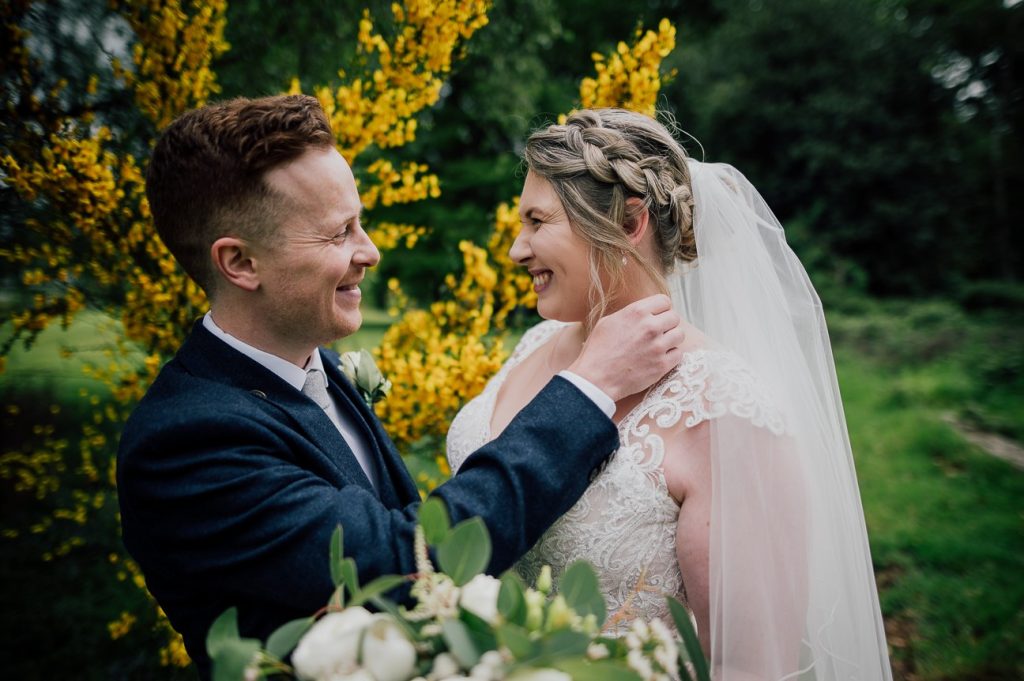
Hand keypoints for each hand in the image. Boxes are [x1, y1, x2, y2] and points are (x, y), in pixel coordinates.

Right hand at [569, 294, 683, 401]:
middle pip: (674, 317)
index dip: (661, 309)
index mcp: (636, 312)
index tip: (657, 317)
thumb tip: (644, 313)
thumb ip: (630, 314)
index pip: (664, 301)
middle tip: (658, 333)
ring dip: (671, 339)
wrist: (596, 379)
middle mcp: (650, 326)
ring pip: (680, 334)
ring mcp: (658, 346)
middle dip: (667, 324)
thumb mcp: (608, 322)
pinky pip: (678, 354)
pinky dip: (671, 356)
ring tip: (660, 345)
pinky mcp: (662, 365)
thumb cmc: (598, 351)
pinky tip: (659, 358)